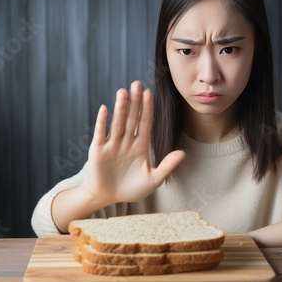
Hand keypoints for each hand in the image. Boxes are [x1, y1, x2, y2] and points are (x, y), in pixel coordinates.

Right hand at [83, 81, 185, 205]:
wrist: (107, 198)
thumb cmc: (130, 189)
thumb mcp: (153, 180)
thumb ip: (167, 166)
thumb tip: (183, 153)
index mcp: (140, 146)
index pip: (145, 123)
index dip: (147, 108)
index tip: (150, 93)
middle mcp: (126, 141)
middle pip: (132, 118)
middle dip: (134, 102)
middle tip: (137, 83)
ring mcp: (111, 144)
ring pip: (117, 122)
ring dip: (120, 107)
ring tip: (123, 92)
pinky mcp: (98, 150)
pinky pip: (100, 133)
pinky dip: (102, 121)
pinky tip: (105, 108)